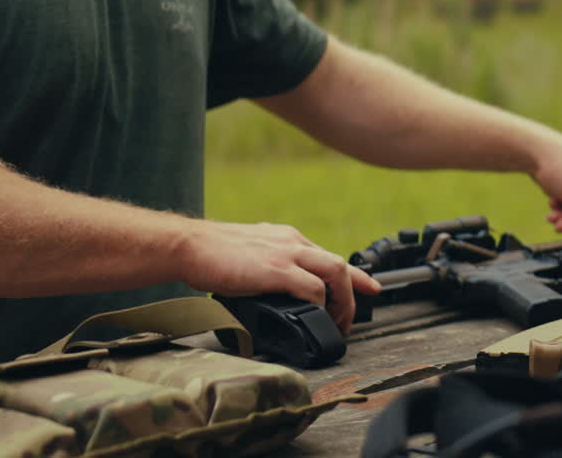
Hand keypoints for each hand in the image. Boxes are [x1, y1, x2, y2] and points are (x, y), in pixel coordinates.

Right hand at [177, 220, 379, 334]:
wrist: (189, 246)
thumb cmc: (211, 254)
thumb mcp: (250, 255)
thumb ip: (268, 269)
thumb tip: (273, 295)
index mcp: (287, 239)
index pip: (329, 256)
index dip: (356, 275)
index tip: (372, 287)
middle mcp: (292, 242)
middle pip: (339, 265)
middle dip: (353, 294)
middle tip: (350, 319)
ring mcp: (286, 254)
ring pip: (334, 273)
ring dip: (341, 302)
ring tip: (336, 323)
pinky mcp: (276, 269)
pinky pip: (313, 288)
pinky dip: (320, 304)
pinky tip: (316, 317)